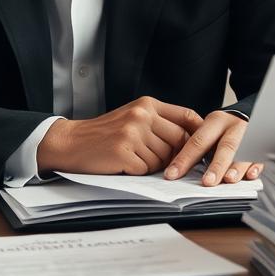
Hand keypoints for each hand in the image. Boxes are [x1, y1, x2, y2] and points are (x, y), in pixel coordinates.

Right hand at [36, 97, 203, 174]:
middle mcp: (141, 115)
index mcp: (147, 104)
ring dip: (154, 165)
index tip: (203, 146)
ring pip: (164, 158)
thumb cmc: (105, 133)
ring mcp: (132, 133)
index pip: (186, 116)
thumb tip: (192, 137)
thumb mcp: (133, 116)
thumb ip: (159, 121)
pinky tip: (126, 165)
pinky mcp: (123, 152)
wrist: (71, 142)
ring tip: (136, 159)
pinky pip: (146, 169)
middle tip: (166, 162)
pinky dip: (139, 171)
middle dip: (177, 155)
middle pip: (179, 140)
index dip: (199, 133)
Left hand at [163, 111, 262, 186]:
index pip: (198, 141)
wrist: (253, 112)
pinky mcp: (262, 147)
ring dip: (237, 168)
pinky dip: (256, 167)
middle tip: (207, 182)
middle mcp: (234, 128)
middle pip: (225, 147)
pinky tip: (251, 175)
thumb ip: (197, 146)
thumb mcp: (210, 128)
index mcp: (216, 121)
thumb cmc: (225, 126)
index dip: (185, 159)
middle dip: (216, 166)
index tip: (172, 174)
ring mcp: (250, 136)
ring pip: (245, 153)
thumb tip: (176, 170)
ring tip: (229, 180)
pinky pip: (260, 157)